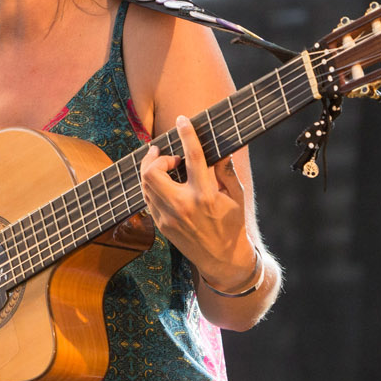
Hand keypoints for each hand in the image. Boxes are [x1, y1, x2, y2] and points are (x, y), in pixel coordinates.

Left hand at [138, 116, 253, 282]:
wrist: (222, 259)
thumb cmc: (232, 225)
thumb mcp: (235, 196)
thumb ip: (225, 171)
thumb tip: (220, 148)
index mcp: (205, 196)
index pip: (193, 158)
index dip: (187, 135)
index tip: (183, 120)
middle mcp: (183, 205)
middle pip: (152, 173)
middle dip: (155, 158)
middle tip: (166, 154)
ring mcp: (168, 217)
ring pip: (145, 185)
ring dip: (151, 170)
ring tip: (165, 165)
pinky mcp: (160, 224)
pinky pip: (147, 198)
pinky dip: (151, 186)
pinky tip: (162, 183)